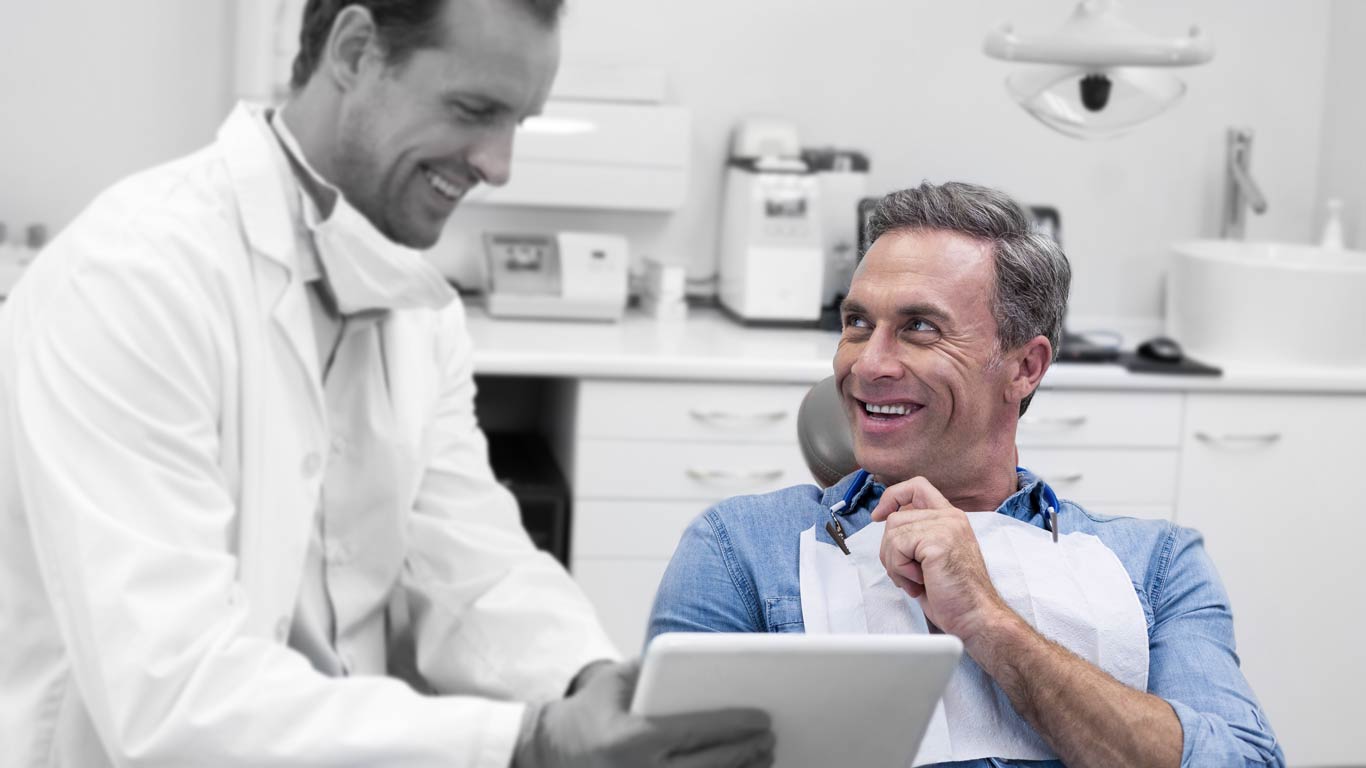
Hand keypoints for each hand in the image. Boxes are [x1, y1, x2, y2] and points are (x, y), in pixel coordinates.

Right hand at [512, 660, 774, 767]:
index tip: (761, 718)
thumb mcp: (613, 681)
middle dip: (747, 752)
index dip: (733, 725)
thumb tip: (703, 659)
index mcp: (630, 740)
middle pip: (710, 766)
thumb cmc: (586, 714)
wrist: (546, 756)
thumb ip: (653, 668)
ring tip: (763, 758)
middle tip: (769, 736)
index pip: (694, 731)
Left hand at [870, 476, 1009, 641]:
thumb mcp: (931, 557)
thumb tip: (886, 523)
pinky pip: (897, 547)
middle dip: (890, 551)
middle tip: (909, 575)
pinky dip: (900, 570)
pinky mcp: (938, 541)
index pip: (917, 487)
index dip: (893, 497)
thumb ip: (916, 536)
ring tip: (916, 581)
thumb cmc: (954, 594)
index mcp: (950, 518)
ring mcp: (945, 527)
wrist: (975, 616)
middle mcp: (950, 517)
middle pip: (895, 518)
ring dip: (895, 564)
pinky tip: (920, 583)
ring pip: (892, 533)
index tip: (879, 515)